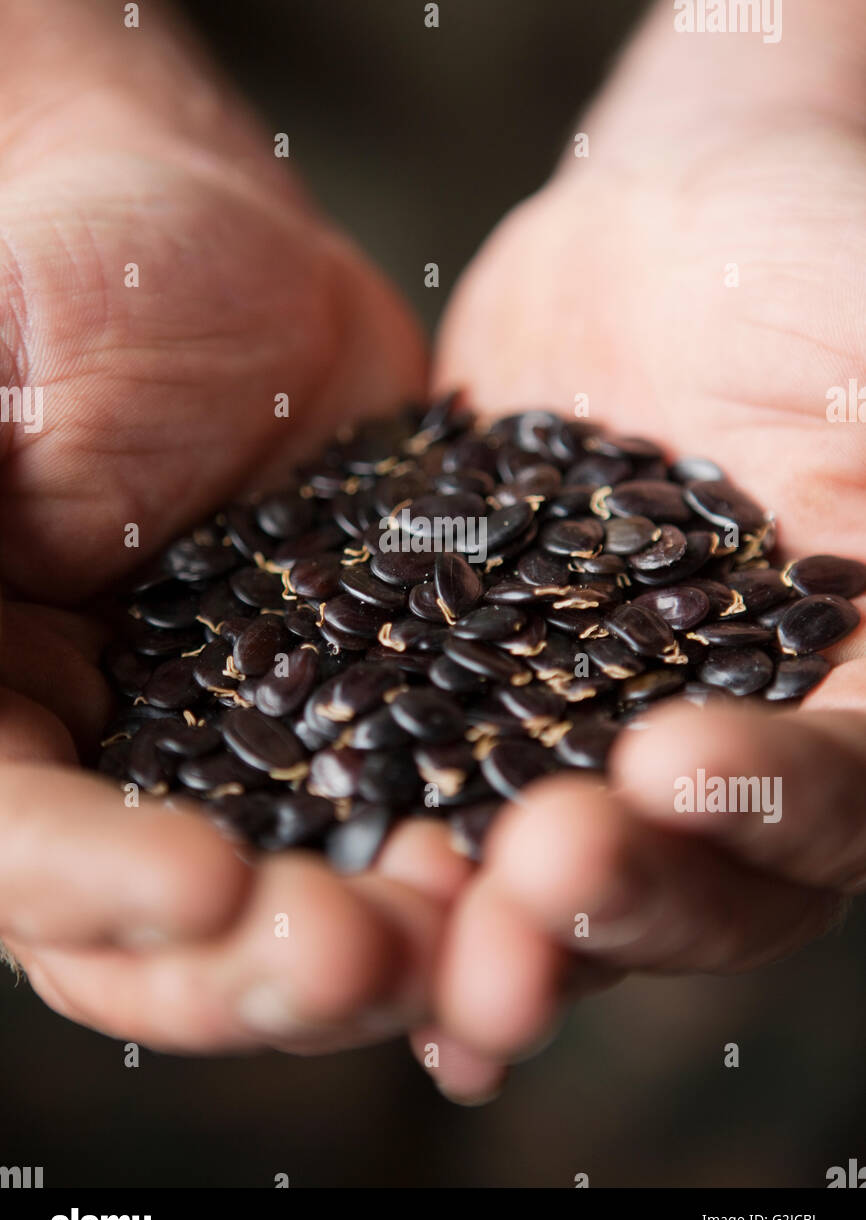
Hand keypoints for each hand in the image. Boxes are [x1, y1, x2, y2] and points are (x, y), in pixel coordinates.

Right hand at [0, 0, 473, 1056]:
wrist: (225, 254)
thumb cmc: (73, 276)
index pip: (10, 841)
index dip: (91, 885)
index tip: (206, 882)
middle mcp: (106, 765)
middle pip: (153, 936)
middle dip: (251, 965)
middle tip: (360, 949)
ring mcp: (246, 761)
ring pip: (294, 910)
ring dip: (378, 948)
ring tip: (467, 933)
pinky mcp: (370, 725)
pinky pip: (416, 824)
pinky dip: (470, 867)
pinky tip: (534, 873)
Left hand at [421, 0, 865, 1098]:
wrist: (679, 214)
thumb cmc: (824, 259)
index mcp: (862, 689)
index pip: (848, 792)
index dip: (776, 804)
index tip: (672, 766)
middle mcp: (742, 741)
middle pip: (703, 876)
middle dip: (623, 894)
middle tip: (534, 878)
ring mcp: (603, 722)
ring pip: (566, 858)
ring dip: (498, 915)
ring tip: (421, 927)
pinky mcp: (485, 681)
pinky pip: (441, 772)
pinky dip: (398, 834)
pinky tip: (335, 875)